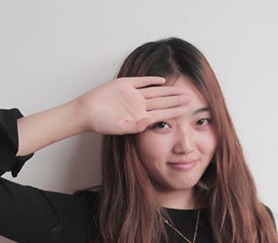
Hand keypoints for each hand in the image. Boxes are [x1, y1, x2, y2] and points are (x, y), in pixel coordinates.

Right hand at [75, 76, 191, 134]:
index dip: (175, 111)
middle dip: (176, 100)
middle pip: (162, 101)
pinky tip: (162, 80)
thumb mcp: (121, 128)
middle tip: (191, 98)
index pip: (162, 113)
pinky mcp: (125, 84)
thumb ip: (137, 125)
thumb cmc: (102, 123)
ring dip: (168, 90)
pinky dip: (151, 80)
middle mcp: (139, 105)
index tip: (188, 110)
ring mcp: (133, 94)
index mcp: (140, 116)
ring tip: (181, 90)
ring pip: (155, 91)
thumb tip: (151, 122)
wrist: (86, 112)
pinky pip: (141, 81)